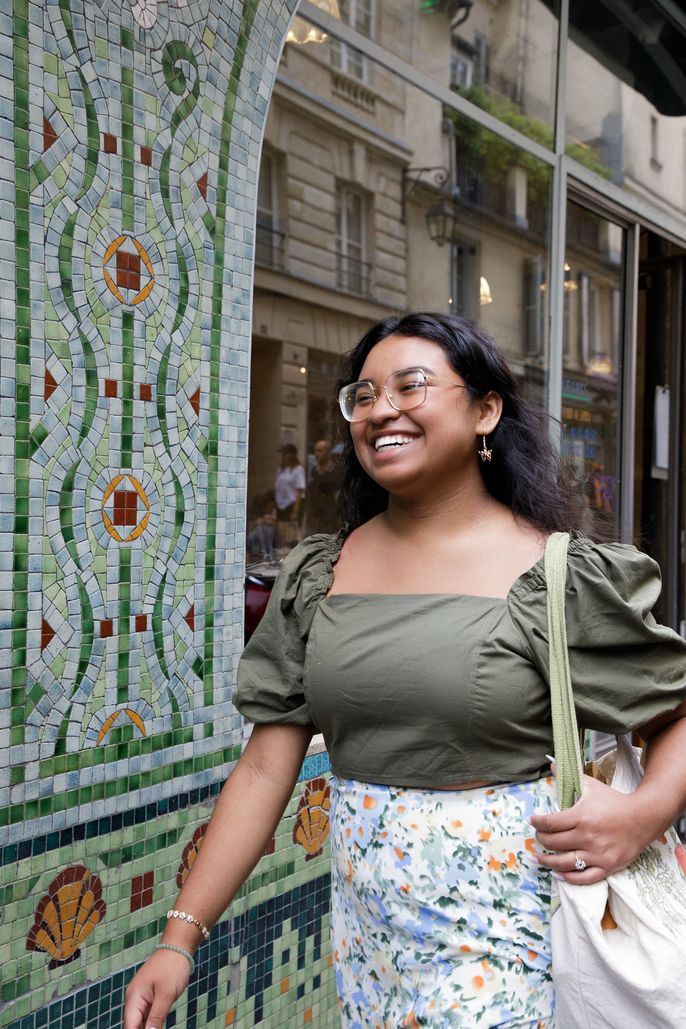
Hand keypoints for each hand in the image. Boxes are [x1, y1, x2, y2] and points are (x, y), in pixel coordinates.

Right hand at [124, 949, 190, 1028]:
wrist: (178, 947)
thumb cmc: (172, 966)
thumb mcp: (166, 994)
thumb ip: (156, 1016)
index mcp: (134, 998)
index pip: (130, 1026)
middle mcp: (134, 999)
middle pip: (134, 1025)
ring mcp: (142, 998)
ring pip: (141, 1022)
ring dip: (148, 1028)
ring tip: (158, 1027)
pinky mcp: (150, 997)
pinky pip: (148, 1015)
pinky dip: (152, 1023)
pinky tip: (158, 1027)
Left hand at [530, 773, 654, 883]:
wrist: (642, 818)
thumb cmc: (614, 801)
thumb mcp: (591, 785)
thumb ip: (569, 776)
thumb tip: (550, 764)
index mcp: (581, 817)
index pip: (550, 823)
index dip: (537, 823)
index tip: (532, 821)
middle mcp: (587, 837)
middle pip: (554, 843)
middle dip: (541, 840)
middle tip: (538, 837)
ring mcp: (597, 854)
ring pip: (564, 863)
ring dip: (547, 861)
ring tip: (539, 857)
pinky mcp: (607, 867)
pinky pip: (584, 878)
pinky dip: (569, 878)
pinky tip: (558, 874)